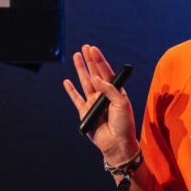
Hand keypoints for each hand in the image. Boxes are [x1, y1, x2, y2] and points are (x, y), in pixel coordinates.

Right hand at [63, 45, 138, 163]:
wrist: (117, 144)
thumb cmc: (124, 124)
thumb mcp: (122, 104)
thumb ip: (109, 90)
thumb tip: (96, 78)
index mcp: (116, 91)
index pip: (106, 72)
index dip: (99, 60)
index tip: (93, 49)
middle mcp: (104, 95)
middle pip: (95, 73)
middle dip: (90, 60)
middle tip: (85, 47)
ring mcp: (94, 103)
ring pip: (85, 82)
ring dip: (81, 69)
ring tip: (76, 56)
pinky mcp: (85, 112)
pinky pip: (76, 98)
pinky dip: (71, 90)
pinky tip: (67, 81)